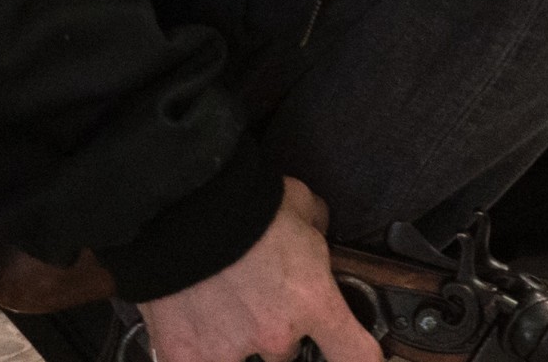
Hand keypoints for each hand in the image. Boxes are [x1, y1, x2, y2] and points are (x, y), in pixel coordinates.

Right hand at [135, 179, 378, 361]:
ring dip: (238, 341)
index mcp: (313, 300)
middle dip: (278, 330)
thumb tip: (316, 234)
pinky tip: (194, 327)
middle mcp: (276, 334)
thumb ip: (316, 230)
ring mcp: (228, 351)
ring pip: (244, 361)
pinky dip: (198, 349)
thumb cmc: (246, 203)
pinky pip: (198, 360)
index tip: (361, 359)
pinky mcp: (184, 354)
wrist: (184, 207)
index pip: (355, 354)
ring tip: (224, 307)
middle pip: (286, 353)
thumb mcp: (302, 206)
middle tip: (262, 301)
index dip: (363, 359)